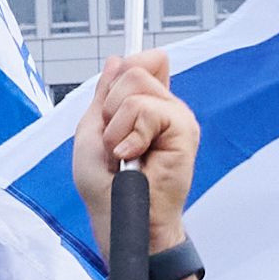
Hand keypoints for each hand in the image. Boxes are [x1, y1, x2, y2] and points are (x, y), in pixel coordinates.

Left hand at [78, 56, 203, 279]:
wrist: (121, 220)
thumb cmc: (107, 190)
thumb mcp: (93, 134)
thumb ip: (105, 96)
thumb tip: (118, 60)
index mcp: (146, 107)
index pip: (142, 62)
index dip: (122, 74)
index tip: (110, 107)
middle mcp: (165, 109)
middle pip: (134, 69)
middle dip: (109, 108)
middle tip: (114, 143)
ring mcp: (177, 119)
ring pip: (136, 88)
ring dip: (116, 127)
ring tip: (124, 155)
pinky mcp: (185, 132)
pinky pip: (146, 110)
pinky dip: (129, 136)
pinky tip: (133, 158)